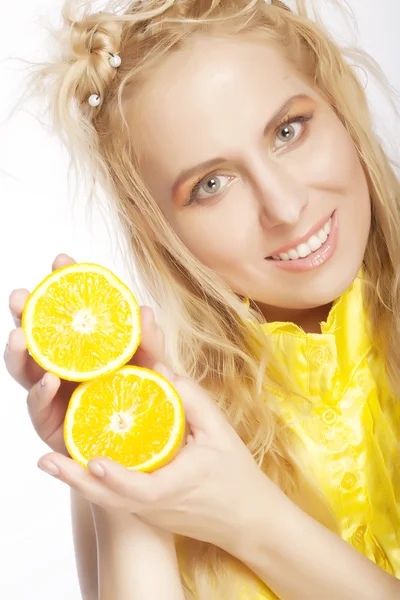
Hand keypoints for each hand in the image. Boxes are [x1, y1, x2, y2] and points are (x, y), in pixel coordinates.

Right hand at [4, 253, 168, 455]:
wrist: (143, 448)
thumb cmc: (145, 402)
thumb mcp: (154, 368)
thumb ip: (149, 343)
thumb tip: (144, 310)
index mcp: (86, 345)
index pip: (70, 309)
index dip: (64, 283)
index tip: (62, 260)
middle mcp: (63, 364)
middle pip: (38, 333)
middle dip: (26, 311)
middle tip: (21, 295)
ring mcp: (51, 392)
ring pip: (24, 367)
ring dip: (19, 350)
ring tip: (20, 335)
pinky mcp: (48, 422)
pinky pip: (38, 405)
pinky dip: (39, 392)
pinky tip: (47, 379)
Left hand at [36, 368, 275, 554]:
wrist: (247, 518)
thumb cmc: (236, 475)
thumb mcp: (221, 433)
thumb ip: (193, 401)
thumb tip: (161, 370)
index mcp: (175, 487)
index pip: (141, 488)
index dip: (116, 477)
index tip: (93, 461)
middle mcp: (155, 505)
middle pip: (109, 499)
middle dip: (76, 480)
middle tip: (46, 460)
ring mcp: (148, 512)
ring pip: (106, 500)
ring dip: (77, 481)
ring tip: (49, 461)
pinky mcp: (146, 510)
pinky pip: (114, 497)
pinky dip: (93, 482)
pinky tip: (77, 462)